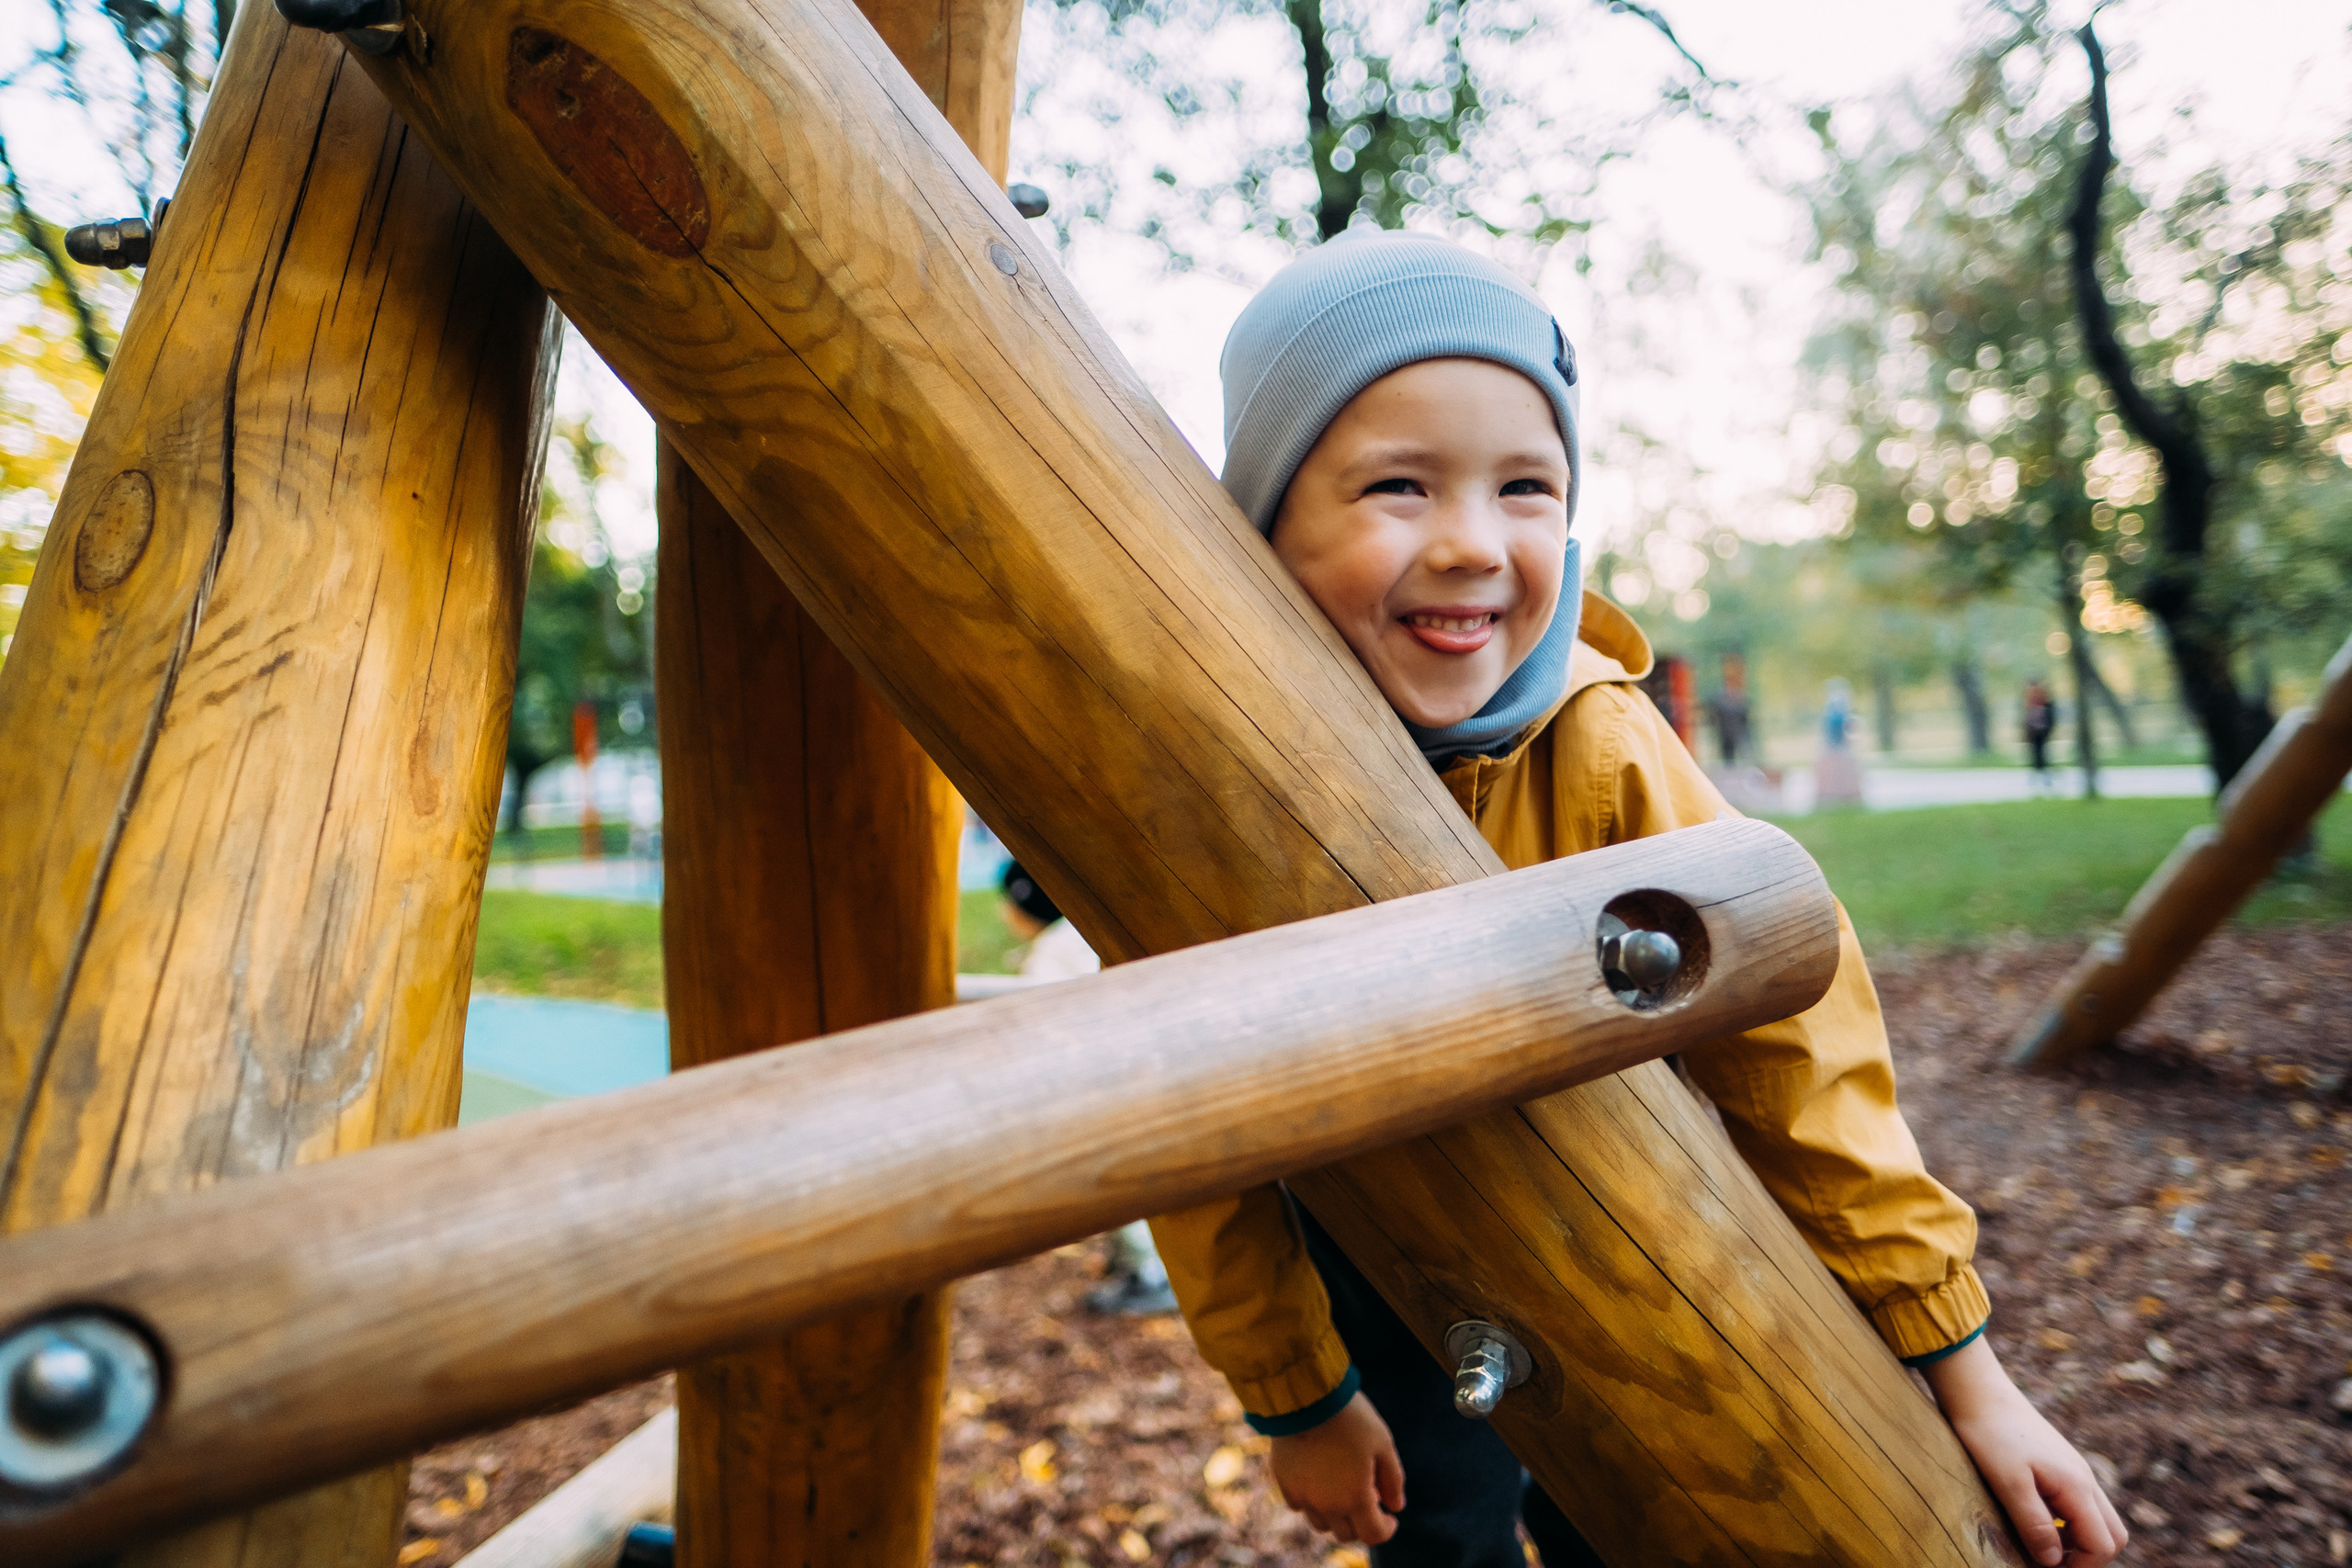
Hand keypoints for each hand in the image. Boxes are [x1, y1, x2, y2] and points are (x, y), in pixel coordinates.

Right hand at [1267, 1391, 1405, 1544]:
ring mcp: (1303, 1496)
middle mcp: (1327, 1505)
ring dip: (1335, 1516)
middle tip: (1367, 1499)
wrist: (1306, 1396)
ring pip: (1321, 1524)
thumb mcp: (1383, 1444)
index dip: (1386, 1529)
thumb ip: (1392, 1480)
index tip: (1389, 1515)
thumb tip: (1396, 1507)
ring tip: (1341, 1490)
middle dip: (1361, 1523)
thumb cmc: (1351, 1417)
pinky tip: (1318, 1480)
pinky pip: (1299, 1505)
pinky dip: (1311, 1501)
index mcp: (1356, 1498)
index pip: (1373, 1535)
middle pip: (1346, 1534)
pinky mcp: (1285, 1483)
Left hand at [1923, 1336, 2128, 1565]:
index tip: (2045, 1567)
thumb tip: (2053, 1563)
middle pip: (2112, 1536)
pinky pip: (2080, 1504)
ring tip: (2037, 1538)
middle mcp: (2085, 1479)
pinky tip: (2033, 1514)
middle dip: (2087, 1556)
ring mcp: (2076, 1471)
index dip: (2080, 1567)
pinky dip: (2067, 1520)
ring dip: (2077, 1539)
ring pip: (2099, 1520)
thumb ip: (2034, 1525)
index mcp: (2078, 1487)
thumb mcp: (2008, 1484)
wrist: (1978, 1392)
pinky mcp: (2061, 1466)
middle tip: (2046, 1557)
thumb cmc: (1989, 1435)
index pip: (2103, 1545)